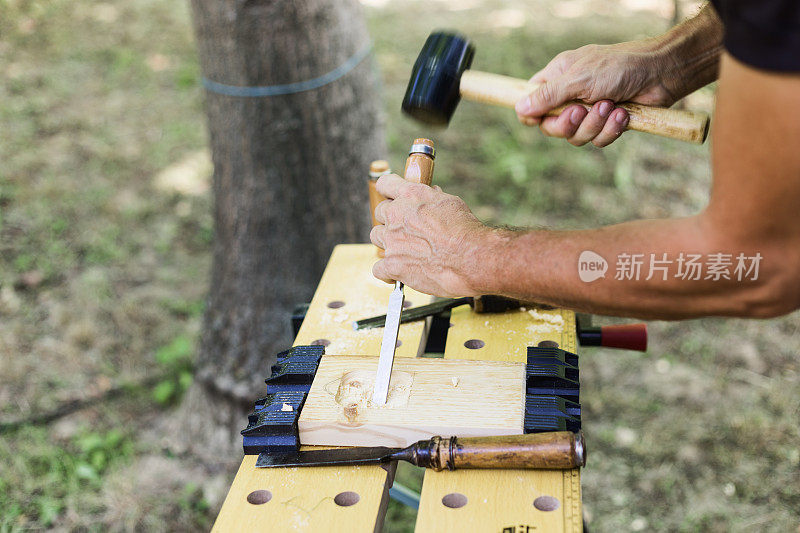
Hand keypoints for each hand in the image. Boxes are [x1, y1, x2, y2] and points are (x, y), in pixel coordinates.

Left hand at [370, 174, 489, 296]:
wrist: (470, 258)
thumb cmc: (465, 230)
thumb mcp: (451, 203)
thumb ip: (433, 198)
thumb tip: (431, 194)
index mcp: (411, 195)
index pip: (386, 184)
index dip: (388, 191)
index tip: (390, 196)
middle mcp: (396, 215)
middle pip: (380, 212)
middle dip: (391, 218)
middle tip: (405, 227)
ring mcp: (392, 240)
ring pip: (377, 237)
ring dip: (388, 241)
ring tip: (404, 249)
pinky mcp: (392, 265)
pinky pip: (378, 268)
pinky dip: (386, 271)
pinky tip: (396, 273)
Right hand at [515, 40, 680, 146]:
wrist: (661, 74)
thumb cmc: (619, 66)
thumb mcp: (578, 79)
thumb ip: (548, 96)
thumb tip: (519, 109)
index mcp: (558, 79)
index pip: (531, 103)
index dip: (532, 115)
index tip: (539, 120)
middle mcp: (570, 96)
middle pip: (551, 127)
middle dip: (569, 124)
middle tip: (581, 111)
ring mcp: (589, 112)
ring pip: (576, 138)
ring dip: (594, 125)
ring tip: (611, 106)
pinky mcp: (607, 124)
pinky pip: (598, 141)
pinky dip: (610, 130)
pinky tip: (623, 114)